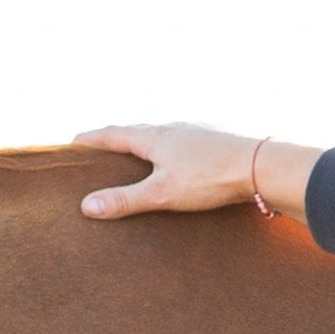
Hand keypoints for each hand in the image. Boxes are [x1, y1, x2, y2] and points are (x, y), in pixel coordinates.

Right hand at [76, 124, 302, 219]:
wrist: (262, 165)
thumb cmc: (211, 177)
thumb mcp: (162, 193)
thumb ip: (126, 200)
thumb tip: (86, 205)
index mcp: (155, 137)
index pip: (112, 134)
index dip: (91, 140)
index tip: (72, 143)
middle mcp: (174, 128)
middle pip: (137, 131)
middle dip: (117, 139)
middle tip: (101, 149)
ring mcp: (197, 132)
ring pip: (164, 135)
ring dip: (147, 143)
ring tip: (138, 156)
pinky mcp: (217, 140)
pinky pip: (186, 142)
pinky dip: (173, 149)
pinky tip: (182, 160)